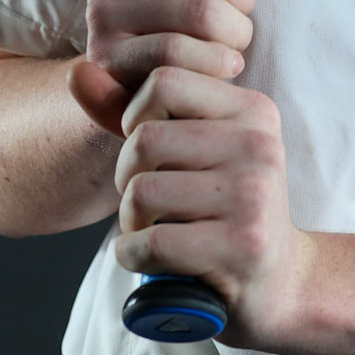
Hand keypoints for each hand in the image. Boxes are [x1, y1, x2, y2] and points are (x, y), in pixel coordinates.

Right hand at [66, 0, 294, 136]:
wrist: (133, 71)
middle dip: (243, 1)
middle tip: (237, 16)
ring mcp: (100, 11)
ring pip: (204, 14)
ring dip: (234, 35)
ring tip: (229, 42)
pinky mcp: (107, 60)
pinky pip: (182, 56)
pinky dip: (216, 64)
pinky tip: (220, 65)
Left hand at [112, 64, 315, 346]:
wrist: (278, 282)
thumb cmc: (220, 210)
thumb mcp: (189, 151)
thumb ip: (132, 111)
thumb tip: (76, 72)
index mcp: (253, 110)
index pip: (165, 79)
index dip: (136, 117)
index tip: (151, 152)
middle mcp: (260, 145)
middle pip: (145, 138)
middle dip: (126, 176)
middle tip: (145, 201)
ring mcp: (255, 196)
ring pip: (142, 191)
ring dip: (129, 221)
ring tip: (151, 230)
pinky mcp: (242, 247)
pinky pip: (152, 243)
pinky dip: (133, 256)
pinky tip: (151, 260)